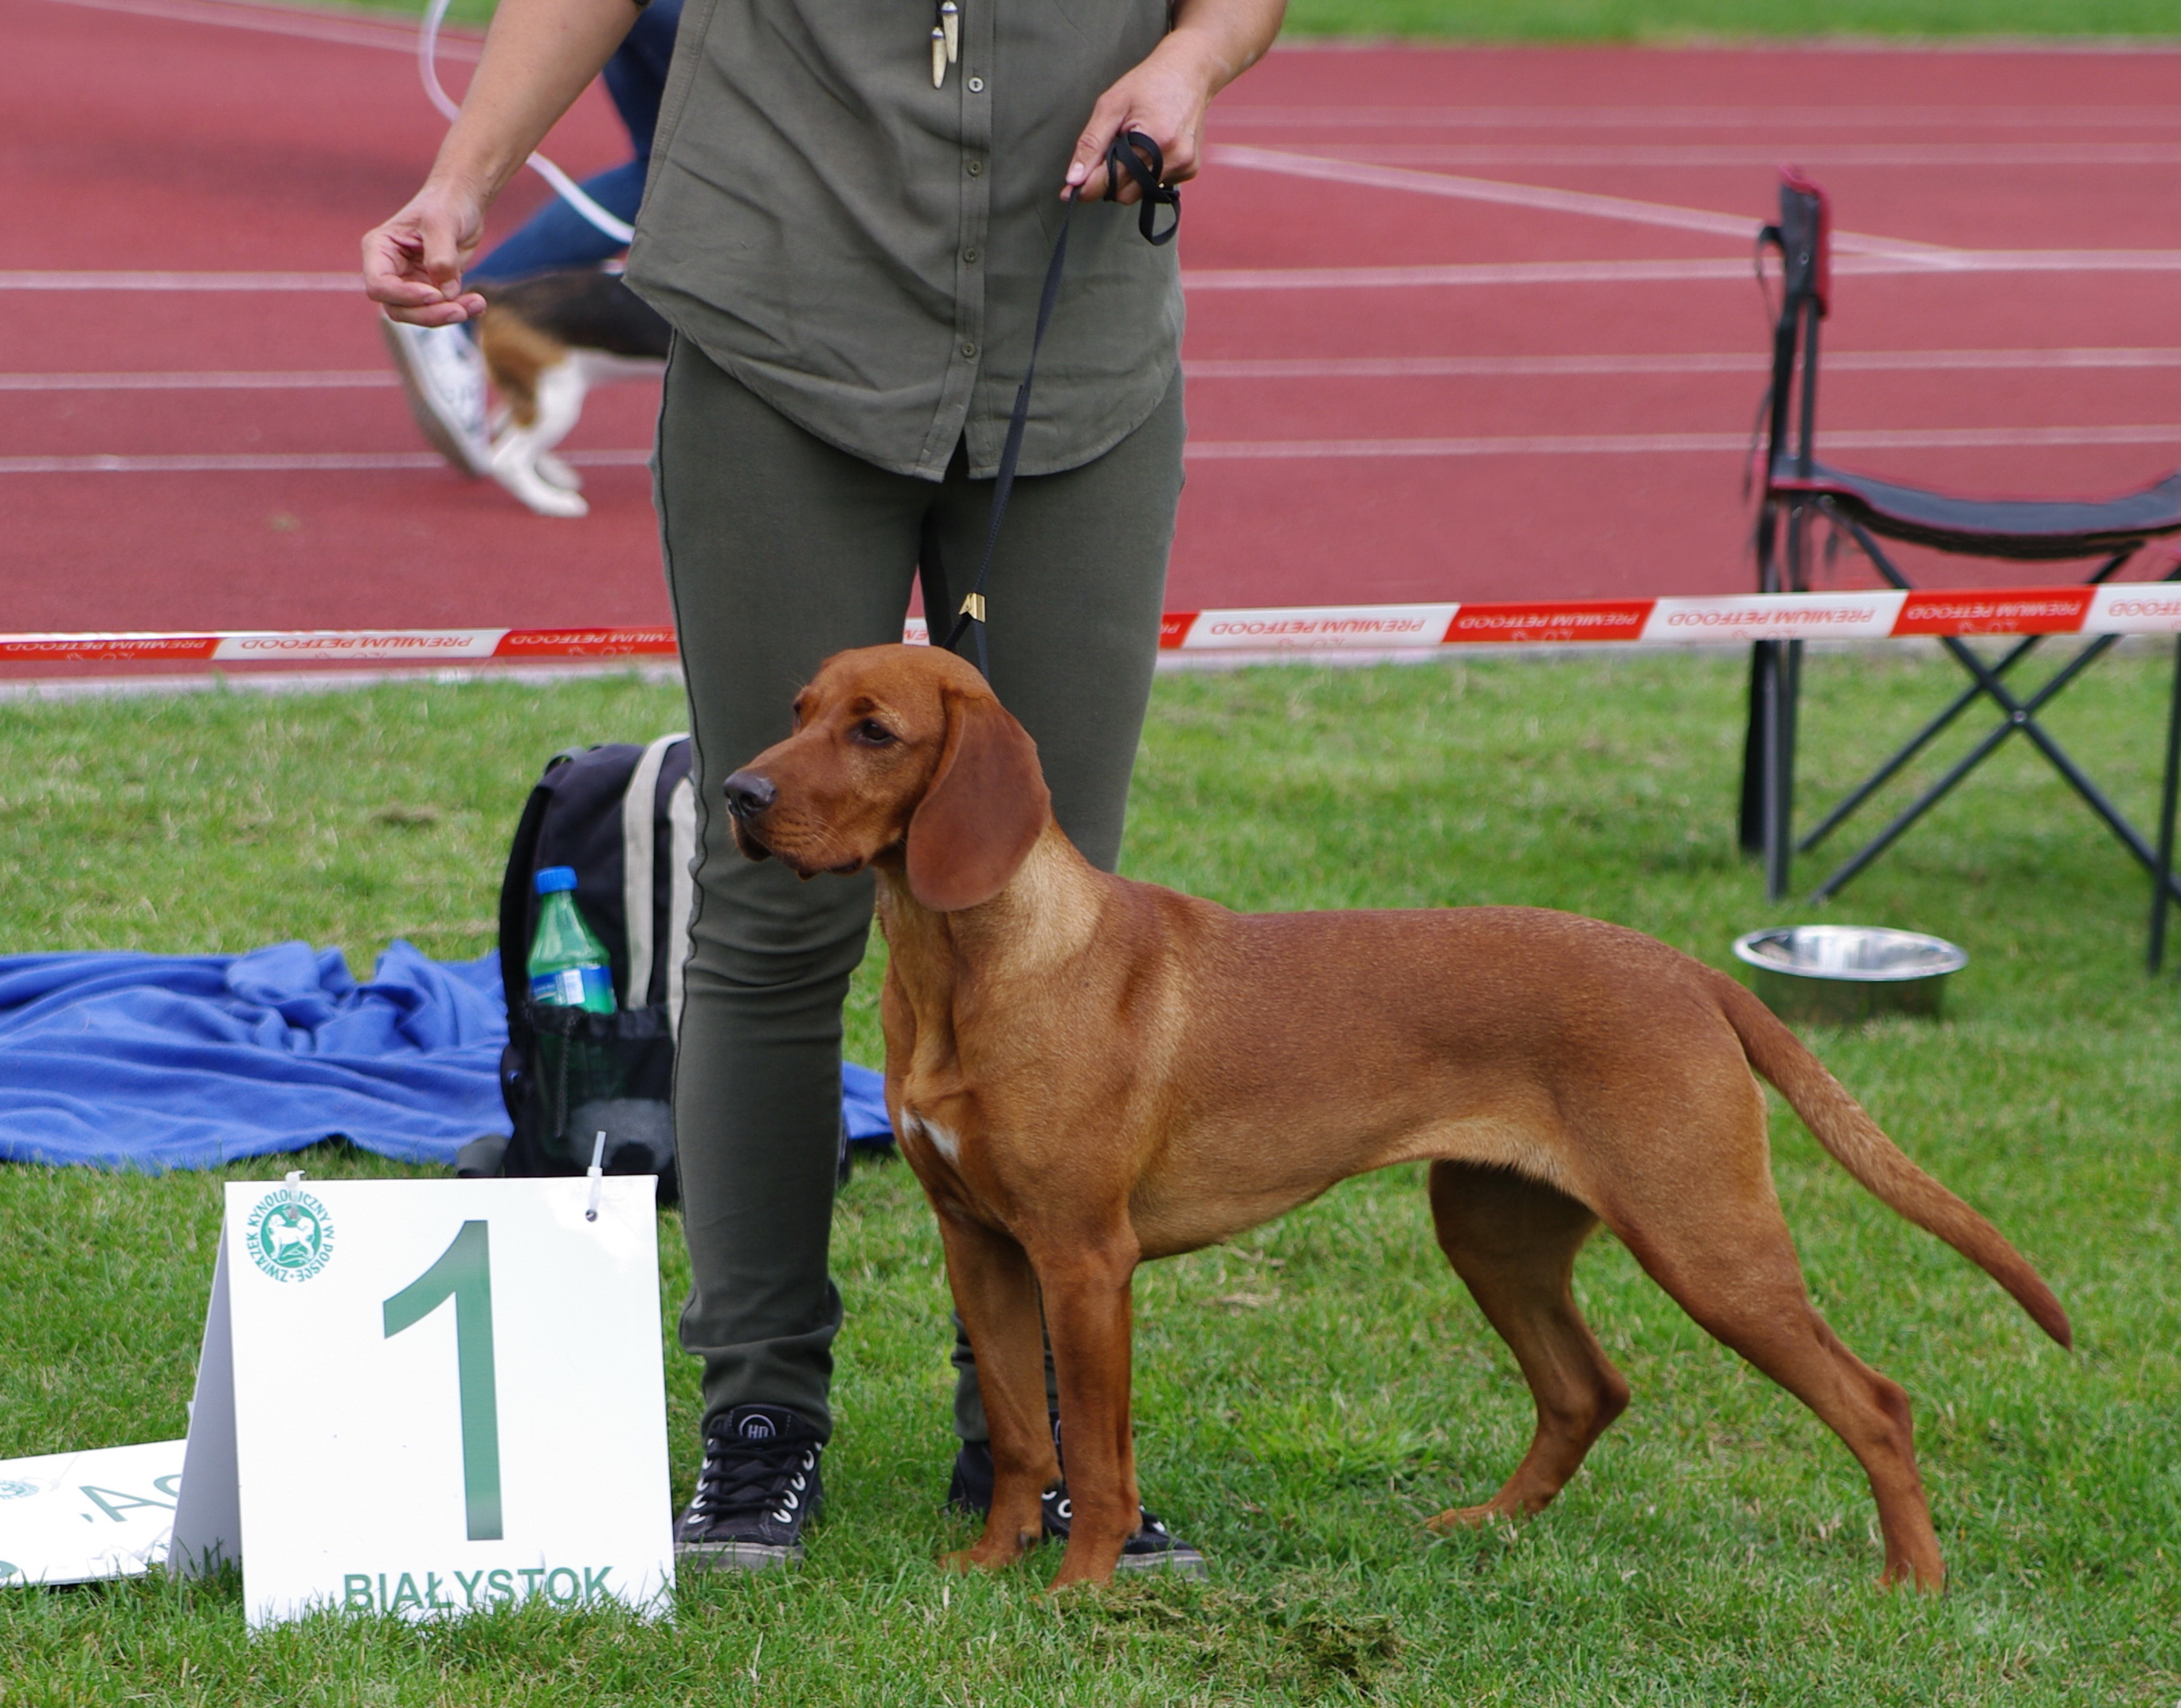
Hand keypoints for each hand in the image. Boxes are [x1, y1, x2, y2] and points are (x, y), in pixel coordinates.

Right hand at [362, 180, 489, 324]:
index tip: (434, 293)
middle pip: (398, 309)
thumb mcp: (441, 223)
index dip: (404, 296)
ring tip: (476, 304)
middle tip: (459, 310)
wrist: (463, 205)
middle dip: (429, 314)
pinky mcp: (432, 290)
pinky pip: (441, 310)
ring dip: (447, 315)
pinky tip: (478, 304)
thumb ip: (441, 255)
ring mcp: (410, 283)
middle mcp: (390, 270)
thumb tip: (445, 291)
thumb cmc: (445, 204)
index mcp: (379, 249)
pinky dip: (460, 310)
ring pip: (420, 314)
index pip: (379, 286)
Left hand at [1063, 0, 1283, 203]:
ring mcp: (1185, 166)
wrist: (1189, 72)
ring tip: (1134, 144)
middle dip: (1110, 179)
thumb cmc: (1148, 84)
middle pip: (1124, 194)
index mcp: (1154, 141)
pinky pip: (1156, 185)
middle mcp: (1174, 158)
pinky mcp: (1190, 170)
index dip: (1088, 186)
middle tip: (1110, 150)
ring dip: (1128, 177)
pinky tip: (1151, 147)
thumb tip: (1074, 179)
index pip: (1112, 181)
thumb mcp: (1111, 105)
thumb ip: (1091, 144)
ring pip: (1139, 192)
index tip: (1069, 191)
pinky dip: (1146, 173)